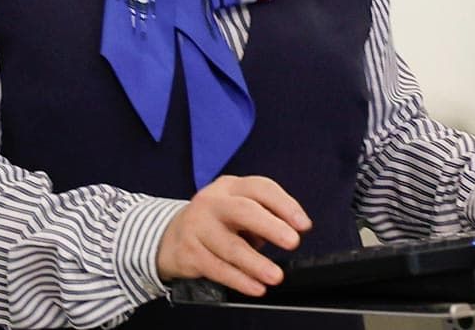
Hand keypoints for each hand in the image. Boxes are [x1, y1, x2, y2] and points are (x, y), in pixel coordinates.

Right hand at [155, 174, 311, 296]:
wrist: (171, 237)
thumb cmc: (217, 224)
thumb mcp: (238, 210)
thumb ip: (265, 216)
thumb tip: (293, 232)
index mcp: (230, 188)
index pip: (260, 188)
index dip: (284, 205)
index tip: (303, 225)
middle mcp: (212, 203)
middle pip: (242, 211)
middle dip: (270, 226)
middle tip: (291, 242)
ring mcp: (197, 226)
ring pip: (230, 245)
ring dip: (255, 262)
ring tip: (275, 275)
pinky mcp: (188, 251)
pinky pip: (216, 268)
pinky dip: (238, 280)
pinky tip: (254, 286)